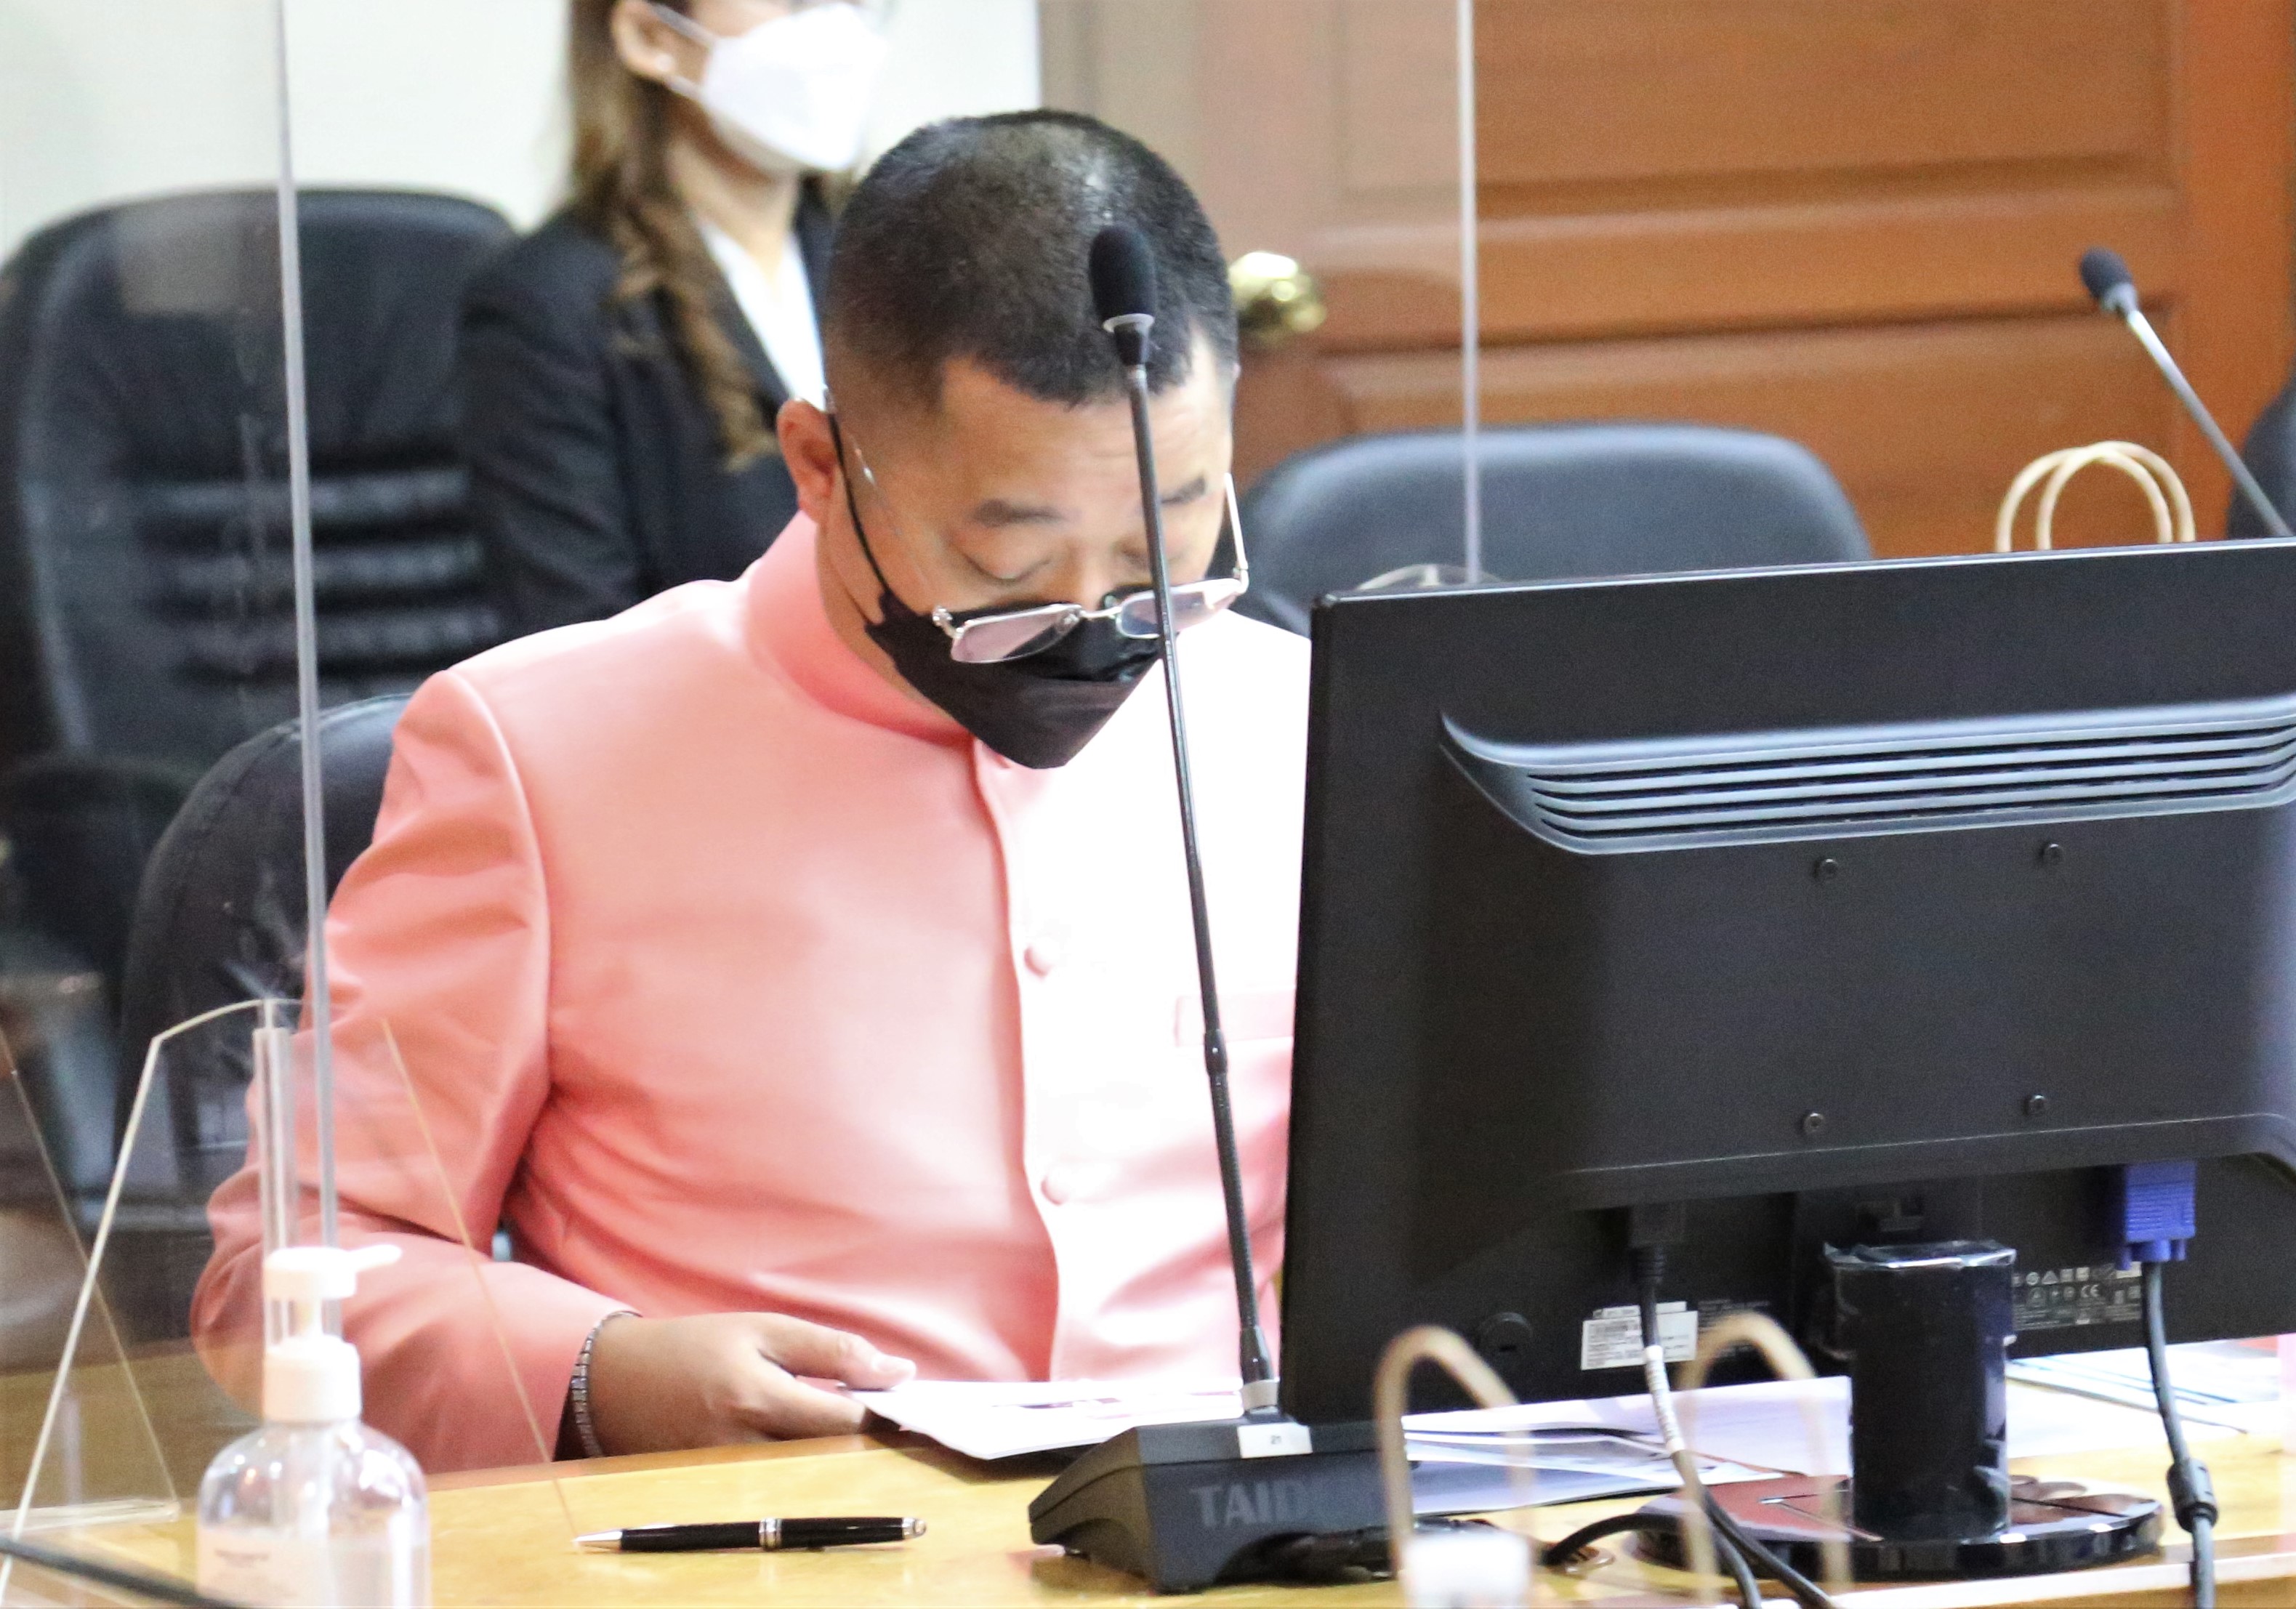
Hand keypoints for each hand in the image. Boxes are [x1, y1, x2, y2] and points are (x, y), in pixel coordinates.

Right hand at [584, 1312, 915, 1454]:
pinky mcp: (716, 1493)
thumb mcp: (764, 1329)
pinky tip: (802, 1443)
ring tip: (834, 1423)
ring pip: (805, 1477)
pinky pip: (776, 1487)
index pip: (843, 1422)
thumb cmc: (696, 1346)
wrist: (616, 1381)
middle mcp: (741, 1444)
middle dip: (859, 1436)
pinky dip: (799, 1467)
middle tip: (876, 1413)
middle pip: (828, 1457)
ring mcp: (727, 1476)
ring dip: (830, 1453)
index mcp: (755, 1396)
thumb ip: (833, 1351)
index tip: (897, 1400)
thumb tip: (899, 1373)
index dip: (880, 1412)